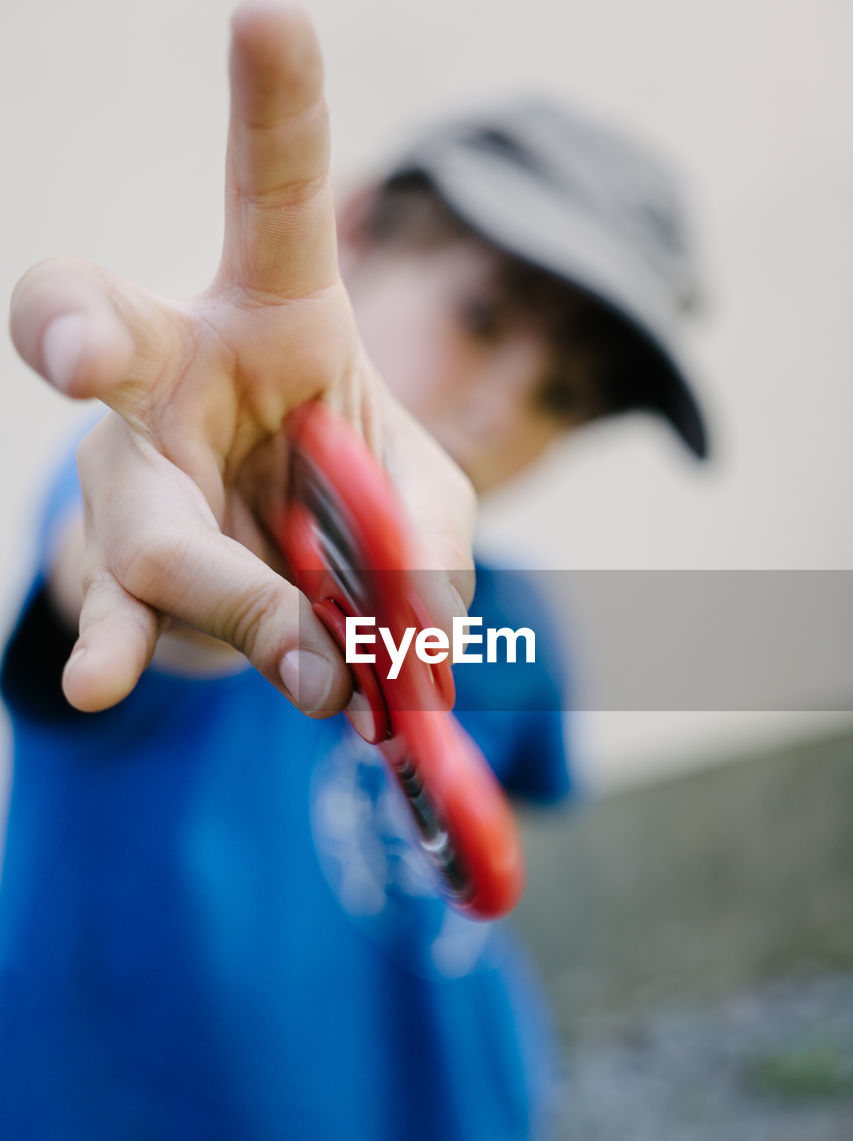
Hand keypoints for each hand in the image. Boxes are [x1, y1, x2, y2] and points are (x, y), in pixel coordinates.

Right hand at [9, 1, 474, 717]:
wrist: (277, 565)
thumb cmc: (352, 496)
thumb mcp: (425, 499)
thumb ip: (434, 555)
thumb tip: (410, 653)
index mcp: (277, 309)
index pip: (271, 197)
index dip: (272, 110)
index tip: (269, 11)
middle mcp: (175, 369)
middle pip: (117, 334)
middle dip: (79, 327)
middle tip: (76, 347)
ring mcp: (136, 473)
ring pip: (157, 528)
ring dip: (244, 604)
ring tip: (320, 673)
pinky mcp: (130, 569)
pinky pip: (125, 609)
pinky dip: (127, 651)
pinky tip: (98, 685)